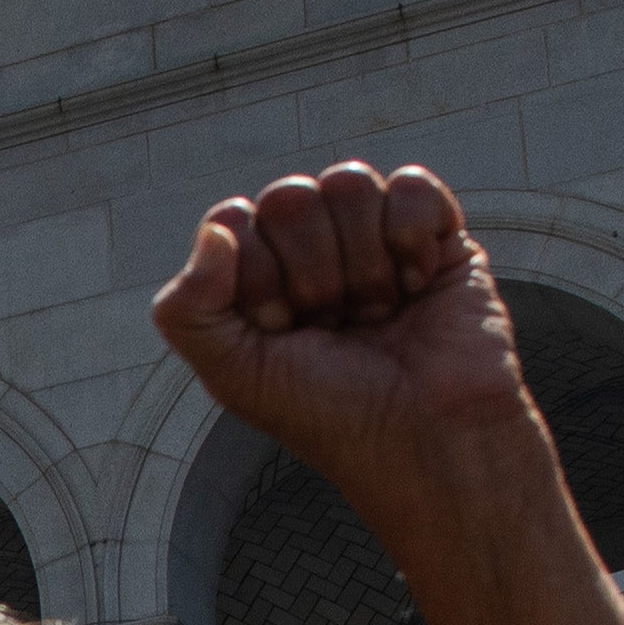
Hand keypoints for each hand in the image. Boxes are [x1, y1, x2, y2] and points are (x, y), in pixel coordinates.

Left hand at [147, 166, 539, 531]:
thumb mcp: (233, 375)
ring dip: (363, 263)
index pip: (233, 220)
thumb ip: (186, 308)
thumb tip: (216, 228)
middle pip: (290, 197)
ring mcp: (373, 237)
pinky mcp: (436, 235)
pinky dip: (410, 238)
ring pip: (348, 183)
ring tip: (378, 315)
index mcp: (258, 274)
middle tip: (335, 325)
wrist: (427, 441)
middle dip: (311, 272)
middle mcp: (312, 249)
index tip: (282, 330)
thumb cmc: (330, 415)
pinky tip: (417, 286)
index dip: (258, 275)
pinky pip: (409, 185)